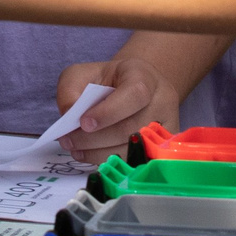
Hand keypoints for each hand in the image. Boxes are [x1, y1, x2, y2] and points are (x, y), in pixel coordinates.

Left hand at [54, 57, 183, 164]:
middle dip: (95, 139)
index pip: (134, 95)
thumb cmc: (107, 81)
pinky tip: (91, 155)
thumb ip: (70, 89)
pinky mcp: (163, 146)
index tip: (83, 123)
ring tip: (76, 150)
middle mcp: (162, 101)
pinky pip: (136, 160)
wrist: (134, 87)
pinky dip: (110, 161)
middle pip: (131, 128)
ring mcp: (166, 125)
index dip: (108, 112)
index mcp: (144, 76)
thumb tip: (69, 115)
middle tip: (68, 141)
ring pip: (133, 149)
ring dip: (99, 154)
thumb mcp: (83, 74)